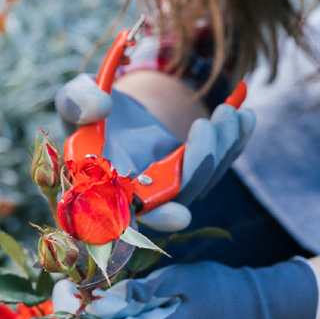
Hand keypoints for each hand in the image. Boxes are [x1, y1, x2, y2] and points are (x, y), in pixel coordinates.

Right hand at [54, 74, 254, 231]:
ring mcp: (170, 189)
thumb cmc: (89, 109)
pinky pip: (218, 166)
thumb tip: (101, 108)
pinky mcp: (192, 174)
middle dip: (198, 168)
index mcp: (105, 190)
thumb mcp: (75, 99)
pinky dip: (235, 142)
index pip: (128, 216)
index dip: (153, 220)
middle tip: (205, 127)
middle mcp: (140, 198)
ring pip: (203, 182)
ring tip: (227, 112)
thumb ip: (77, 102)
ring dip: (221, 148)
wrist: (115, 107)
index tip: (178, 215)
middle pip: (176, 199)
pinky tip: (244, 117)